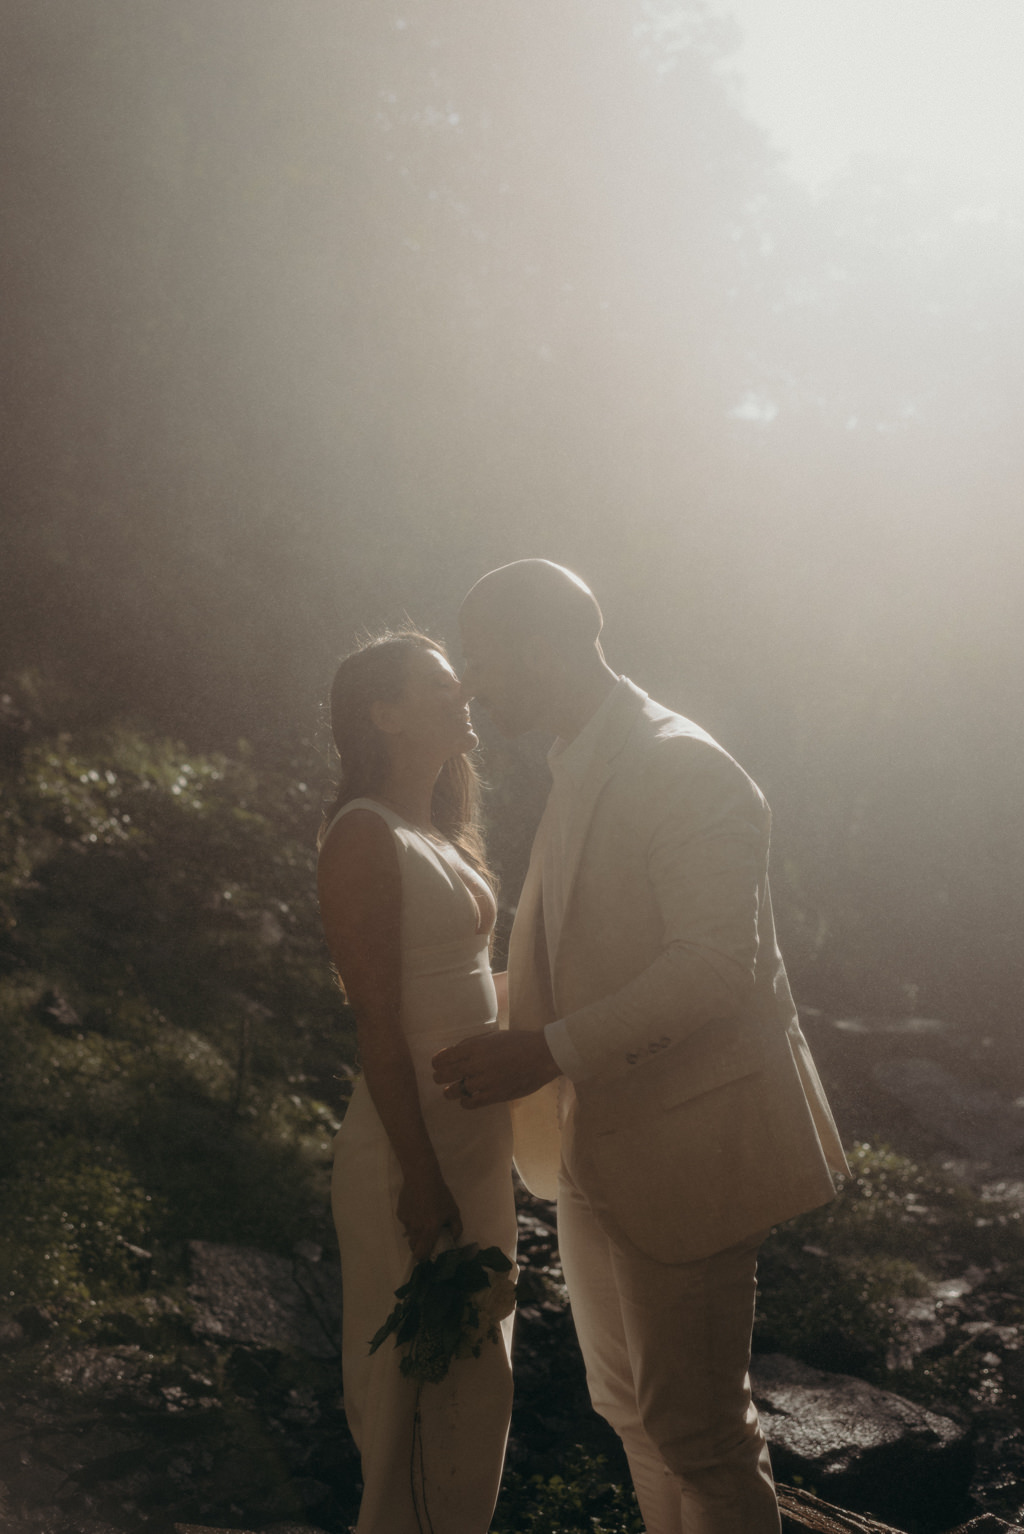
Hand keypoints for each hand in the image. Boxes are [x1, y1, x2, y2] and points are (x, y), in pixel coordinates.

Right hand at [397, 1168, 462, 1261]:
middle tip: (428, 1237)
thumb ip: (456, 1229)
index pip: (421, 1254)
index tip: (429, 1254)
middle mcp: (416, 1229)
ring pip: (409, 1234)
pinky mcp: (400, 1213)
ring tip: (423, 1218)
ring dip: (416, 1232)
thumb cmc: (440, 1194)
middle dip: (420, 1246)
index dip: (424, 1257)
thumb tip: (453, 1240)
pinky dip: (411, 1220)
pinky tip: (417, 1208)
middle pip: (413, 1247)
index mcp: (429, 1230)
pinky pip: (406, 1222)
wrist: (421, 1176)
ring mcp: (406, 1221)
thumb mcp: (454, 1211)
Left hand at [432, 1032, 560, 1107]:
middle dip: (438, 1077)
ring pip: (455, 1091)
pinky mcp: (494, 1096)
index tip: (436, 1064)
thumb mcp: (493, 1036)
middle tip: (438, 1078)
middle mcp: (476, 1064)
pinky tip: (466, 1099)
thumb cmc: (518, 1042)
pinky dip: (464, 1102)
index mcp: (475, 1047)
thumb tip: (452, 1052)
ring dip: (449, 1091)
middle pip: (444, 1075)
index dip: (436, 1062)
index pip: (444, 1057)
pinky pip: (470, 1103)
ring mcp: (485, 1082)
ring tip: (449, 1091)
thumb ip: (472, 1044)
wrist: (542, 1055)